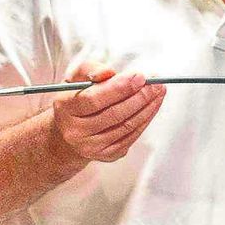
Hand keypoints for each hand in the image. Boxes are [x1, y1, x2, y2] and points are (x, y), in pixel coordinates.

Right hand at [50, 61, 165, 162]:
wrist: (68, 131)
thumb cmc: (76, 100)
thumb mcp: (75, 79)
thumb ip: (90, 69)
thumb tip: (109, 73)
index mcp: (65, 108)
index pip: (94, 99)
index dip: (119, 88)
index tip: (139, 76)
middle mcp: (76, 131)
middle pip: (114, 114)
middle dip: (140, 97)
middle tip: (156, 83)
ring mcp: (92, 146)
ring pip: (126, 126)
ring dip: (147, 108)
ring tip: (159, 92)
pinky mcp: (107, 155)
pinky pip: (131, 136)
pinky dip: (145, 120)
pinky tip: (153, 106)